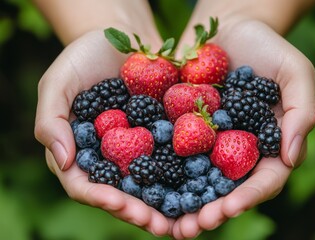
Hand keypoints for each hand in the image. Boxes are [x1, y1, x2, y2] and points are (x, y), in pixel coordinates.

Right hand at [34, 30, 173, 236]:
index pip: (85, 184)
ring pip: (150, 184)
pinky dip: (185, 176)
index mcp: (80, 151)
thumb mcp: (58, 82)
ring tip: (182, 221)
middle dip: (138, 212)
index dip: (102, 198)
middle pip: (121, 193)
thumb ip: (52, 121)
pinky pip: (173, 158)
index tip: (121, 205)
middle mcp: (109, 156)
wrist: (122, 37)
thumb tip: (64, 161)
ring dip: (165, 205)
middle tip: (159, 226)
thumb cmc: (83, 56)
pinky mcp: (162, 136)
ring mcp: (137, 148)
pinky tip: (201, 187)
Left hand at [171, 17, 314, 238]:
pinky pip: (170, 149)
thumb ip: (300, 112)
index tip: (227, 209)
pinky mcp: (183, 126)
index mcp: (265, 144)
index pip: (261, 179)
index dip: (246, 197)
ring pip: (195, 177)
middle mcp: (235, 148)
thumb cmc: (267, 46)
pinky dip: (158, 168)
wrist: (229, 26)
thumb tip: (291, 157)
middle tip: (189, 228)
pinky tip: (142, 183)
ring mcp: (208, 139)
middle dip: (209, 210)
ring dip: (180, 201)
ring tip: (164, 222)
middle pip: (224, 188)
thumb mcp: (295, 72)